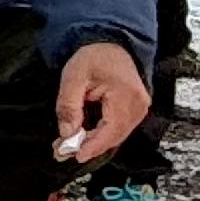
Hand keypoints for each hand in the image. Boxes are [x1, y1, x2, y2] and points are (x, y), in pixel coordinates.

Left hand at [53, 42, 151, 166]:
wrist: (111, 44)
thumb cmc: (95, 56)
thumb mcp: (74, 76)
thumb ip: (69, 105)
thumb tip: (67, 133)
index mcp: (128, 97)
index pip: (110, 131)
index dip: (92, 146)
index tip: (75, 156)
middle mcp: (139, 107)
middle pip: (113, 137)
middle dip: (87, 147)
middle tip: (61, 152)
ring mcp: (139, 110)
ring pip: (115, 136)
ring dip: (92, 143)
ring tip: (66, 145)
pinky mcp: (134, 111)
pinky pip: (116, 129)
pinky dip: (99, 135)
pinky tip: (81, 136)